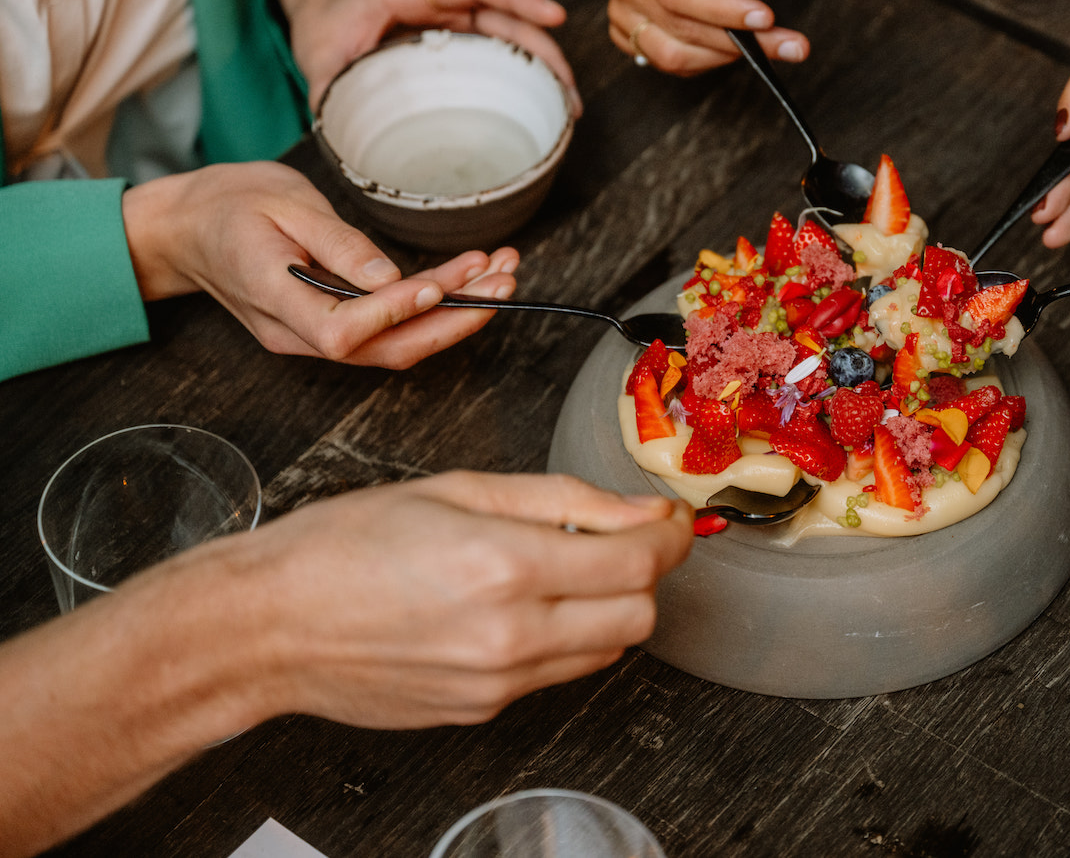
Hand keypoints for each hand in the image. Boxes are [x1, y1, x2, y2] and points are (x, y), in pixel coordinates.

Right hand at [122, 162, 520, 367]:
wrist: (189, 226)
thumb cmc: (230, 206)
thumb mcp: (281, 205)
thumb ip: (335, 244)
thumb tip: (387, 276)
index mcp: (276, 302)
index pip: (343, 330)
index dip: (394, 314)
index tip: (437, 284)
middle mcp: (298, 333)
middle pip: (387, 349)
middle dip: (454, 318)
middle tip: (504, 280)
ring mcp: (316, 336)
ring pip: (396, 342)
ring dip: (456, 312)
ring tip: (502, 272)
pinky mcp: (332, 326)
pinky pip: (389, 329)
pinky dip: (434, 305)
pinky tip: (469, 277)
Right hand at [232, 472, 692, 726]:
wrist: (268, 626)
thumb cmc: (344, 546)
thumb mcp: (459, 488)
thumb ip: (563, 498)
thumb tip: (639, 508)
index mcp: (506, 564)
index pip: (640, 561)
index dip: (671, 535)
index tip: (670, 517)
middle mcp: (510, 634)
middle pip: (639, 615)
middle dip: (647, 573)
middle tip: (623, 538)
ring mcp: (497, 682)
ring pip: (606, 650)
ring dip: (610, 608)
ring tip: (564, 569)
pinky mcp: (482, 710)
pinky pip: (558, 674)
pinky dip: (566, 638)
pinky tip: (525, 606)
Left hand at [276, 0, 577, 110]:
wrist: (322, 0)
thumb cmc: (324, 20)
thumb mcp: (316, 56)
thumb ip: (329, 93)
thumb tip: (345, 138)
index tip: (554, 16)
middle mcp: (443, 1)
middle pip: (507, 13)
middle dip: (545, 48)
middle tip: (569, 92)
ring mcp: (455, 20)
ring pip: (511, 34)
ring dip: (544, 66)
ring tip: (567, 108)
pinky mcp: (459, 40)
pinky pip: (499, 50)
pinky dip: (525, 74)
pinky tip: (542, 105)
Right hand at [602, 0, 809, 74]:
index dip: (720, 9)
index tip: (764, 17)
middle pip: (677, 24)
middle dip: (733, 39)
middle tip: (782, 42)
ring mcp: (623, 10)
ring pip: (671, 55)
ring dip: (723, 56)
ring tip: (763, 46)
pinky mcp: (629, 36)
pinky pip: (669, 65)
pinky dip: (707, 63)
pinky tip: (730, 47)